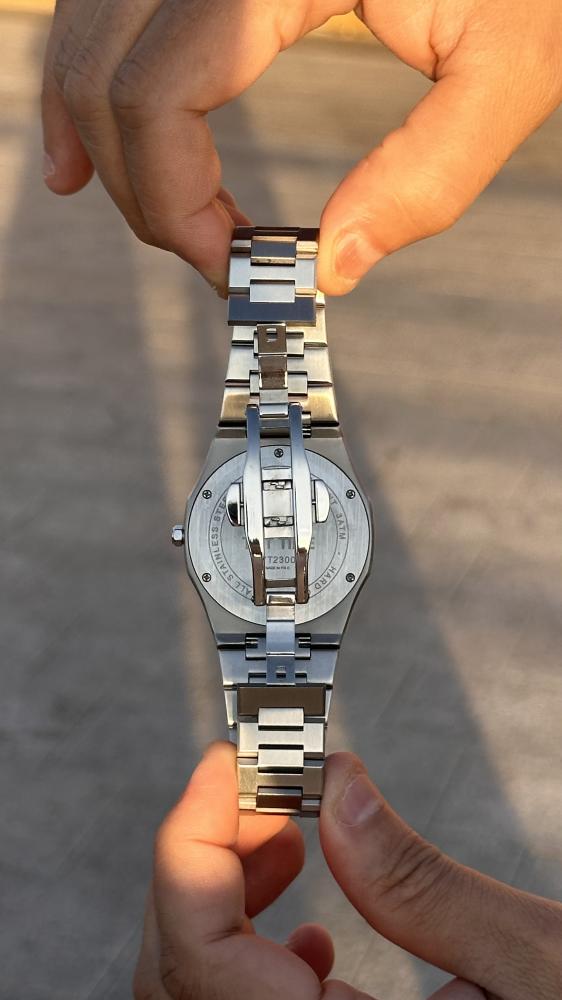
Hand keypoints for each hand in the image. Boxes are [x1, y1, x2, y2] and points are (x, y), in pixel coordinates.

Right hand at [41, 0, 561, 294]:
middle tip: (211, 256)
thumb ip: (430, 173)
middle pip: (107, 77)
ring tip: (158, 223)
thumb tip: (336, 267)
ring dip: (104, 143)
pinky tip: (85, 148)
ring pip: (87, 39)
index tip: (230, 268)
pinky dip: (91, 81)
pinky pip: (104, 10)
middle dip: (144, 192)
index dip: (173, 203)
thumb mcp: (510, 64)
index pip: (156, 97)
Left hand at [133, 741, 561, 999]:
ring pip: (201, 986)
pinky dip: (258, 948)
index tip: (226, 764)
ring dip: (227, 894)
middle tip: (260, 783)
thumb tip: (338, 789)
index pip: (197, 953)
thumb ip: (422, 887)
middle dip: (209, 855)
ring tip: (282, 832)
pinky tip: (312, 931)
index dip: (191, 843)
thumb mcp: (531, 964)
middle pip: (181, 966)